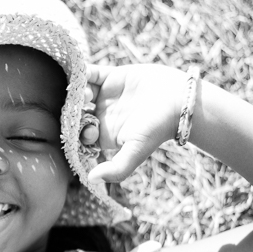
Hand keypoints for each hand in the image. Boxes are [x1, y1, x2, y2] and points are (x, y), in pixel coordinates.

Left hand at [84, 63, 186, 182]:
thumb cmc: (157, 129)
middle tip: (80, 105)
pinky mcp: (112, 77)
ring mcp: (106, 96)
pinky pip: (91, 73)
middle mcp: (102, 116)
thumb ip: (116, 169)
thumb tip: (91, 180)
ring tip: (86, 92)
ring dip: (77, 91)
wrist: (179, 101)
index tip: (87, 127)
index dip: (76, 131)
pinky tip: (80, 72)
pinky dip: (82, 71)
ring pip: (80, 92)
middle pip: (76, 112)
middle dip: (73, 109)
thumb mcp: (135, 152)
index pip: (79, 134)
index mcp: (104, 134)